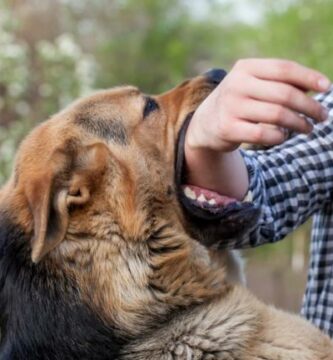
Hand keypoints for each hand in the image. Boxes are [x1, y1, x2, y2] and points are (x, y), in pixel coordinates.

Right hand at [186, 58, 330, 151]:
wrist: (205, 123)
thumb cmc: (239, 101)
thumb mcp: (252, 84)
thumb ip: (279, 82)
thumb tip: (316, 86)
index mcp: (245, 68)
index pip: (283, 69)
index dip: (309, 77)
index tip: (327, 88)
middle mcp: (236, 85)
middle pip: (284, 94)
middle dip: (309, 107)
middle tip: (322, 116)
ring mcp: (231, 107)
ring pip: (277, 115)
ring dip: (299, 124)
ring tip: (308, 128)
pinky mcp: (228, 128)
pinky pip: (264, 134)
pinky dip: (279, 137)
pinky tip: (282, 137)